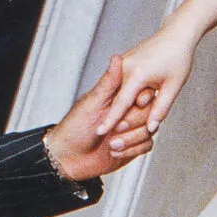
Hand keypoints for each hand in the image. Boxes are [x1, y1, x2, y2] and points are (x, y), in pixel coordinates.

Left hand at [46, 57, 157, 181]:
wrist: (66, 159)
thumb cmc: (73, 129)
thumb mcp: (91, 103)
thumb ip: (109, 82)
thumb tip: (117, 57)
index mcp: (118, 100)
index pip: (142, 94)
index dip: (143, 100)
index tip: (137, 104)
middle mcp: (126, 113)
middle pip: (149, 113)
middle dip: (133, 124)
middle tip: (116, 130)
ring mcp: (131, 130)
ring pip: (149, 131)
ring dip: (131, 139)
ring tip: (112, 144)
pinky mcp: (133, 147)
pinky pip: (146, 146)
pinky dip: (131, 150)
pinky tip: (115, 152)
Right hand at [101, 24, 200, 136]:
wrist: (177, 34)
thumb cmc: (178, 59)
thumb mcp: (173, 86)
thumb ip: (161, 108)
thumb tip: (151, 128)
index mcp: (137, 74)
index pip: (121, 103)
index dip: (110, 120)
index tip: (99, 132)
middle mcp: (125, 67)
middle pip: (119, 99)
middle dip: (121, 113)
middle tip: (129, 121)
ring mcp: (122, 62)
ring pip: (120, 91)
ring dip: (128, 101)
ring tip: (148, 93)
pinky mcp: (123, 61)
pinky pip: (122, 82)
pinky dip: (128, 91)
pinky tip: (141, 90)